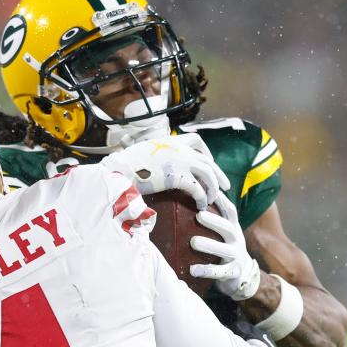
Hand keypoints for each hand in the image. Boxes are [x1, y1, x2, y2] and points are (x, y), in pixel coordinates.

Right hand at [100, 134, 228, 210]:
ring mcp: (181, 162)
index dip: (206, 152)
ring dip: (213, 188)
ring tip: (212, 200)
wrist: (121, 169)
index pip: (196, 140)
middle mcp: (179, 149)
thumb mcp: (144, 152)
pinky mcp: (178, 177)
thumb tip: (155, 163)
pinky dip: (202, 198)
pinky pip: (198, 188)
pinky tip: (201, 206)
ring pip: (208, 174)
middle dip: (219, 174)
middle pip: (207, 160)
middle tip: (226, 186)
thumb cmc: (127, 165)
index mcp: (171, 141)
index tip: (209, 162)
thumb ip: (156, 154)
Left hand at [188, 194, 261, 299]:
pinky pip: (220, 272)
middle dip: (214, 221)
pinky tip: (193, 270)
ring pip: (224, 250)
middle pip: (228, 228)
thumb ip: (213, 220)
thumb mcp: (224, 234)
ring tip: (194, 242)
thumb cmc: (226, 249)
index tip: (211, 192)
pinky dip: (207, 271)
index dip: (222, 201)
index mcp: (233, 228)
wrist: (243, 276)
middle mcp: (237, 240)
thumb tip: (190, 198)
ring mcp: (236, 257)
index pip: (230, 211)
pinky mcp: (233, 273)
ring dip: (209, 245)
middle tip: (199, 215)